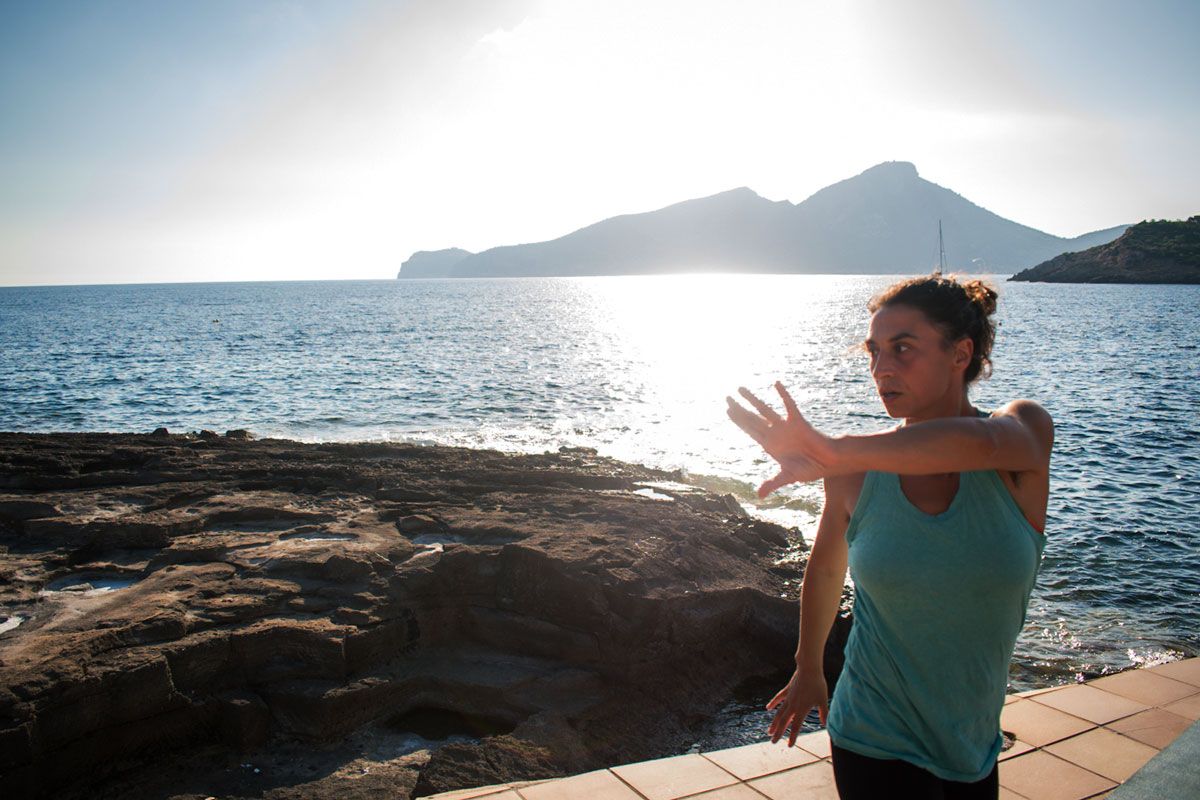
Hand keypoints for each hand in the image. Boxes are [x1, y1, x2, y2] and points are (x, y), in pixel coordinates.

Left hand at [725, 382, 838, 496]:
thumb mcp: (788, 476)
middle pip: (752, 419)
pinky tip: (776, 384)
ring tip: (739, 388)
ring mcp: (785, 426)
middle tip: (726, 397)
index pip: (750, 430)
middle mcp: (775, 433)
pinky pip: (789, 405)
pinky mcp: (798, 421)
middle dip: (739, 409)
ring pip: (765, 410)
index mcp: (770, 445)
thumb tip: (760, 496)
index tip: (727, 410)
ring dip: (752, 400)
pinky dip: (783, 395)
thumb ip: (773, 483)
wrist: (828, 462)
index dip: (739, 421)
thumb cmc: (808, 469)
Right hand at [767, 667, 828, 746]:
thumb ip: (824, 713)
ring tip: (769, 731)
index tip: (789, 746)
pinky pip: (778, 698)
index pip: (795, 726)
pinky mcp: (787, 690)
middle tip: (772, 741)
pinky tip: (768, 708)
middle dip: (778, 733)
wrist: (809, 669)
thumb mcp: (823, 700)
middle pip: (784, 722)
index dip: (792, 737)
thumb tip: (826, 725)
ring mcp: (788, 697)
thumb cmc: (818, 684)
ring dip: (774, 722)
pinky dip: (773, 703)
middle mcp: (793, 705)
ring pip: (779, 712)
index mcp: (802, 709)